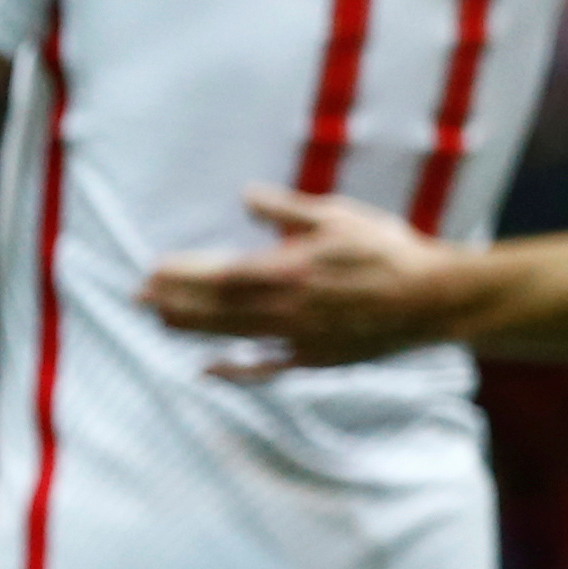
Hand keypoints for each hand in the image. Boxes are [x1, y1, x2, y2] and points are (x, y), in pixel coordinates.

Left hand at [140, 187, 463, 374]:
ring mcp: (296, 338)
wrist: (429, 299)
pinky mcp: (312, 359)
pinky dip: (232, 370)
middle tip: (138, 298)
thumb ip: (287, 211)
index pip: (220, 274)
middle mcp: (284, 308)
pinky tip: (208, 370)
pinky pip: (262, 368)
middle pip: (216, 309)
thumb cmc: (387, 251)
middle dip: (174, 302)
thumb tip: (246, 198)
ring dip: (191, 329)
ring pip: (231, 336)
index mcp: (289, 268)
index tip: (153, 270)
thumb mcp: (338, 216)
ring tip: (160, 322)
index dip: (183, 274)